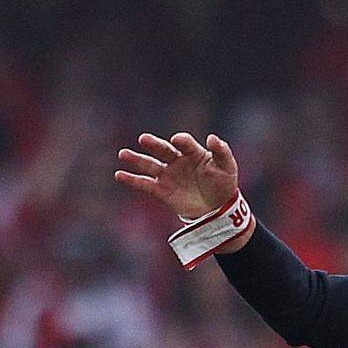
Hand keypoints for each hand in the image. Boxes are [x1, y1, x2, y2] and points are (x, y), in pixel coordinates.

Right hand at [113, 132, 244, 222]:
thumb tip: (212, 138)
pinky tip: (120, 174)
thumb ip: (222, 152)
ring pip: (150, 165)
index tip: (177, 140)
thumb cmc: (223, 184)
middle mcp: (178, 161)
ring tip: (123, 153)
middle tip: (143, 139)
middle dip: (154, 145)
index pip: (185, 144)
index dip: (182, 141)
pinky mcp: (162, 191)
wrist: (218, 209)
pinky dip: (132, 180)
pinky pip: (145, 184)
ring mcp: (169, 175)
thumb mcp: (228, 167)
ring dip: (137, 159)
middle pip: (163, 150)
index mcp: (193, 152)